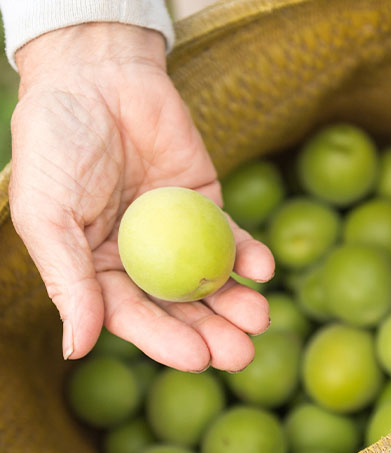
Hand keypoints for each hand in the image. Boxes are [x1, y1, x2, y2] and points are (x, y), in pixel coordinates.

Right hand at [9, 23, 274, 371]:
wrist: (97, 77)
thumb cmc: (56, 144)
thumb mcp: (48, 214)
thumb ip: (68, 281)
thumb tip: (77, 350)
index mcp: (99, 271)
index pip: (135, 317)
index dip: (167, 341)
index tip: (199, 360)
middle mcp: (142, 261)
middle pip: (181, 307)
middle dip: (213, 333)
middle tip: (242, 355)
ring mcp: (178, 236)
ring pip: (211, 279)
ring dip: (238, 302)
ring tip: (260, 319)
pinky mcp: (207, 207)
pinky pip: (232, 237)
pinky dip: (249, 254)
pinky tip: (263, 270)